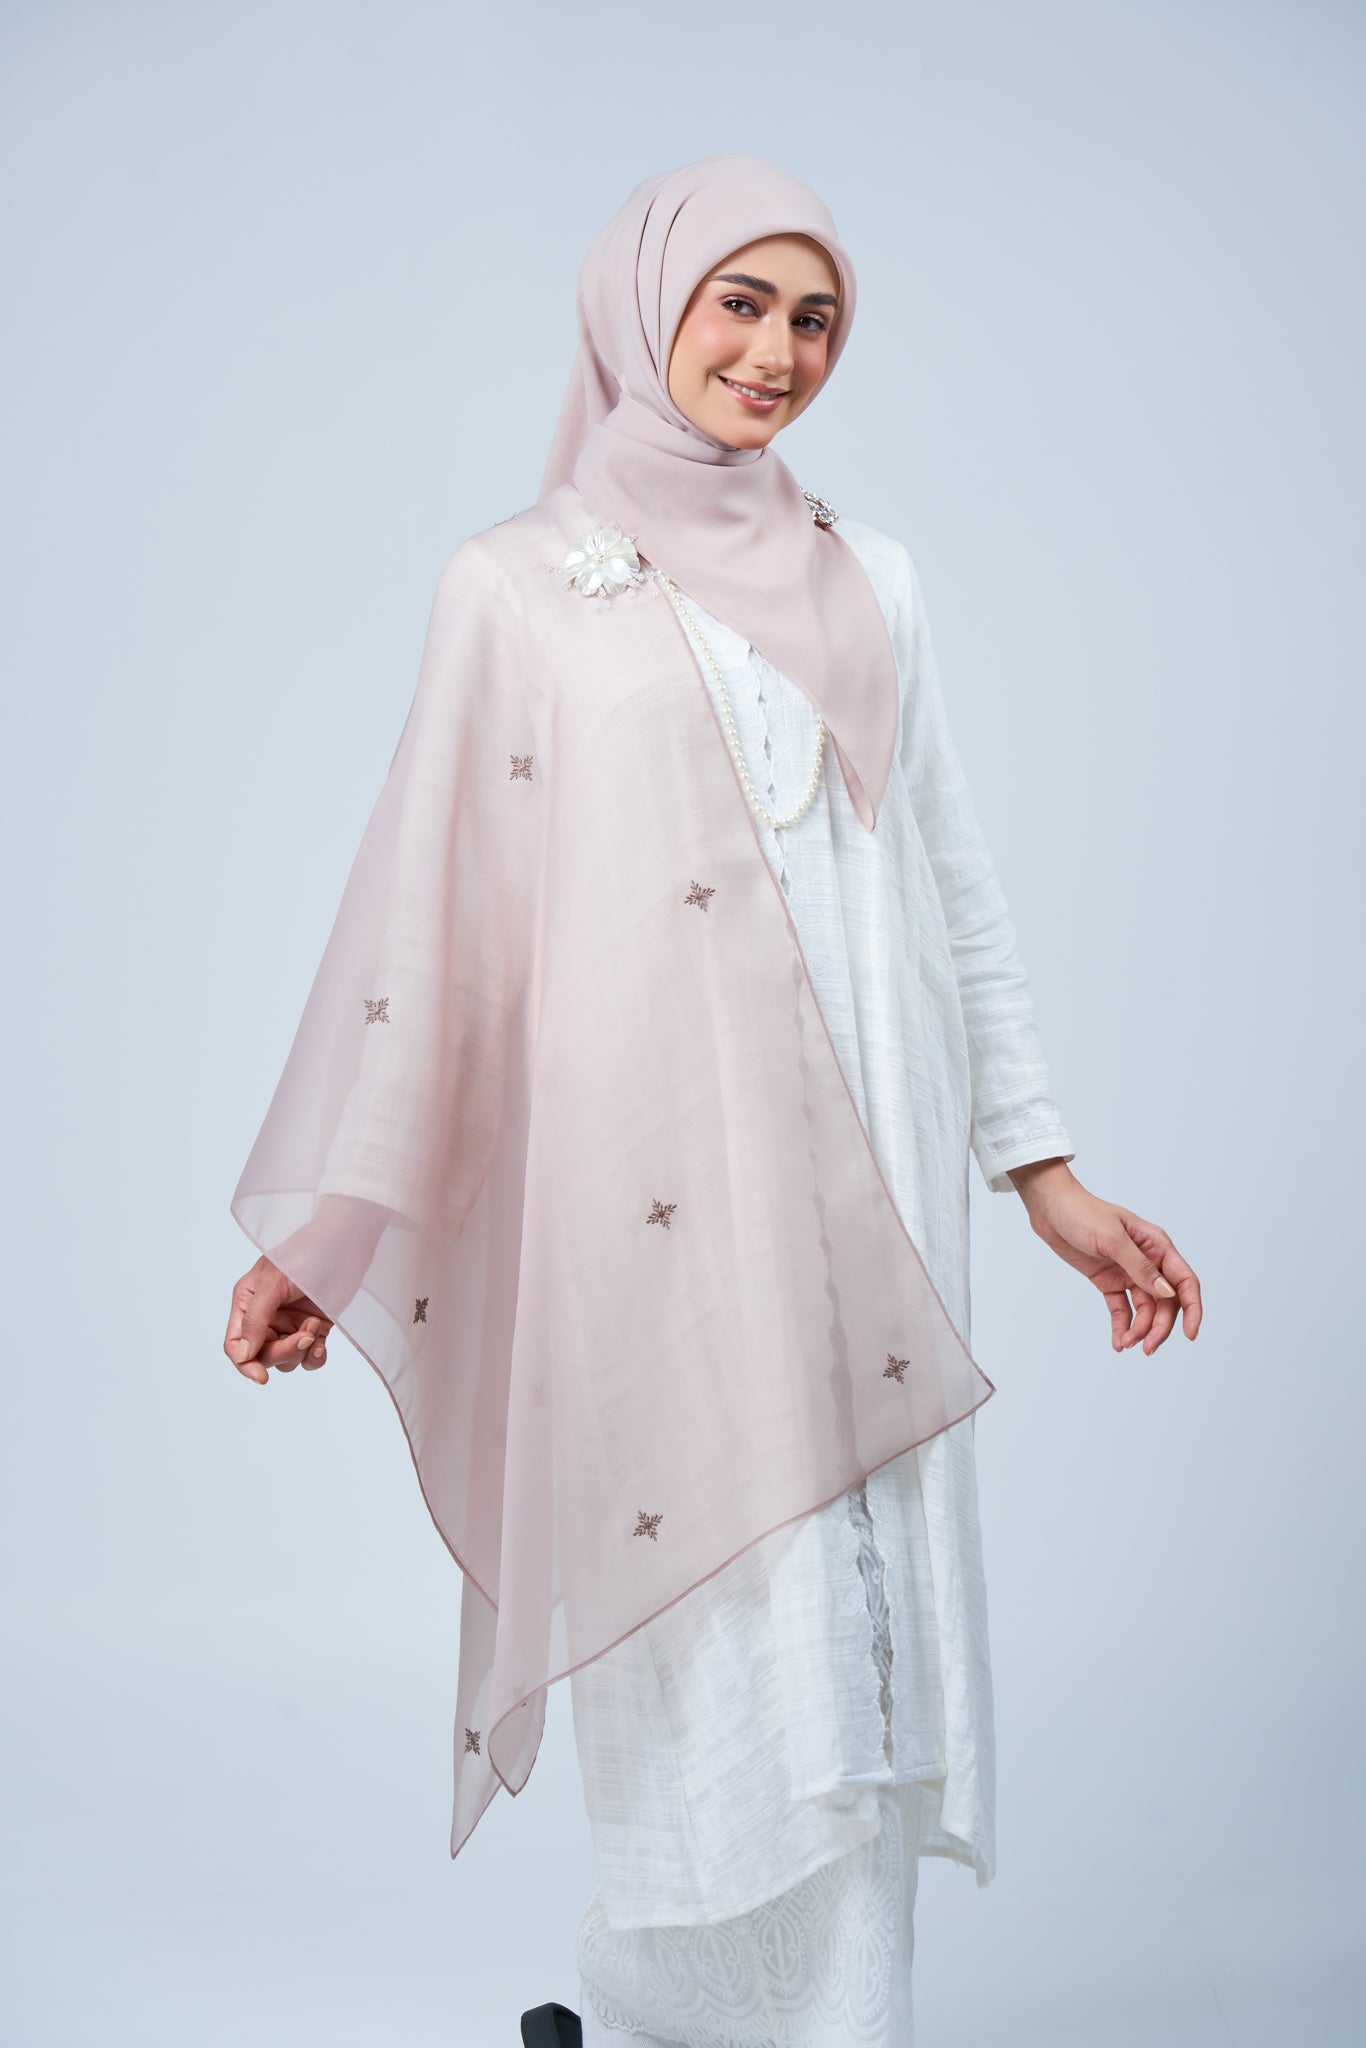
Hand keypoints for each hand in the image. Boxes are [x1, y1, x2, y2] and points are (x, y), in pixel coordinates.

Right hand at [224, 1255, 333, 1385]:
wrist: (343, 1243)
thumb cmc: (303, 1254)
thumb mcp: (272, 1284)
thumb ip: (255, 1319)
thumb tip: (243, 1356)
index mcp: (247, 1304)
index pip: (236, 1345)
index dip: (245, 1364)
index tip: (262, 1377)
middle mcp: (266, 1317)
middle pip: (262, 1356)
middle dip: (283, 1351)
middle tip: (305, 1335)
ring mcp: (290, 1324)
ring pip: (287, 1360)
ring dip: (302, 1350)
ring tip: (314, 1324)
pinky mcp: (315, 1328)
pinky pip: (309, 1357)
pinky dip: (315, 1357)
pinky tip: (322, 1345)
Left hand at [1006, 1159, 1201, 1355]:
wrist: (1050, 1208)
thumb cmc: (1082, 1213)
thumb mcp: (1111, 1239)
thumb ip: (1139, 1266)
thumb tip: (1167, 1293)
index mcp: (1157, 1245)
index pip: (1184, 1281)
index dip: (1192, 1309)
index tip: (1191, 1334)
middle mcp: (1148, 1260)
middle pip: (1165, 1302)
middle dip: (1159, 1327)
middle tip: (1146, 1348)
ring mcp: (1128, 1272)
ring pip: (1145, 1309)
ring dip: (1139, 1330)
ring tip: (1125, 1344)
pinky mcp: (1109, 1280)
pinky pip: (1122, 1308)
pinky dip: (1122, 1325)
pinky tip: (1118, 1341)